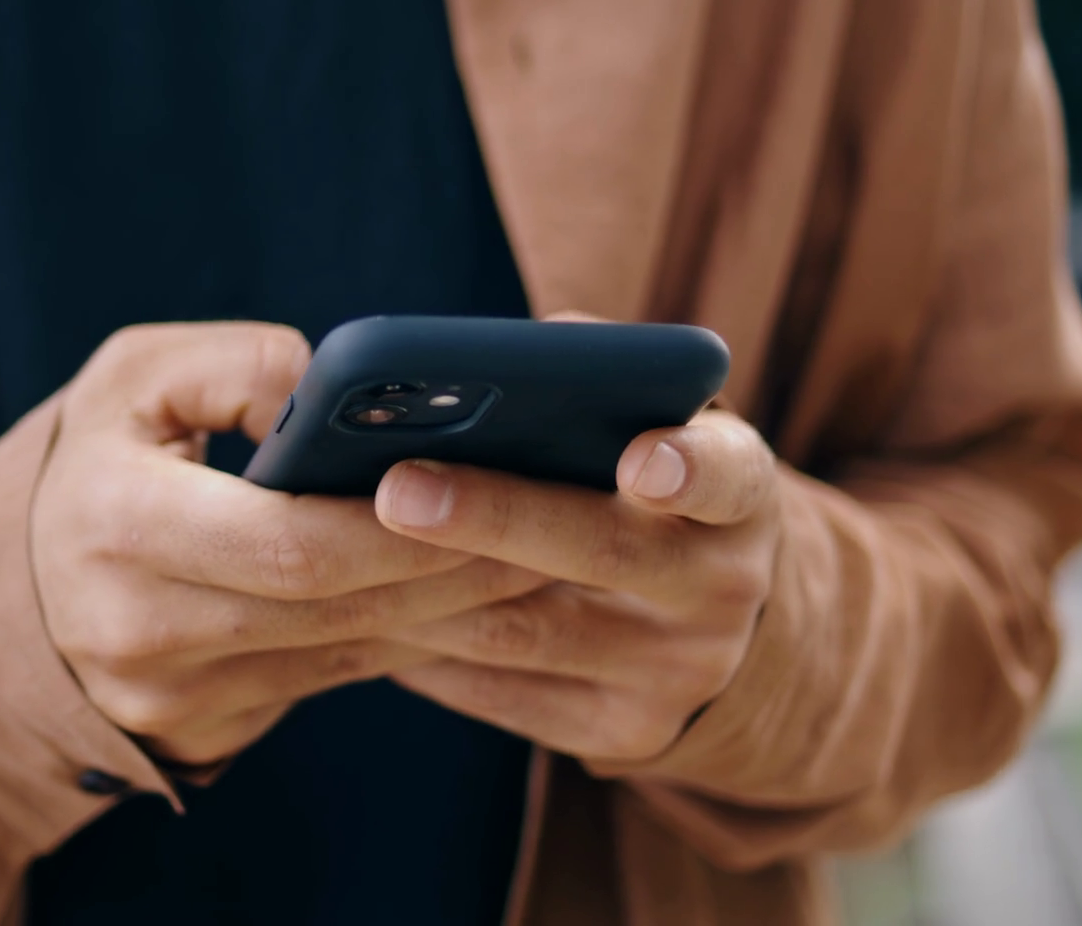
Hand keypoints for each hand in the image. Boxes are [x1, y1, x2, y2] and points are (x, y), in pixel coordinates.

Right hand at [31, 323, 546, 765]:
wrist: (10, 589)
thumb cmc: (90, 456)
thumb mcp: (132, 374)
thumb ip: (236, 366)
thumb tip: (336, 395)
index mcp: (116, 528)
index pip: (290, 543)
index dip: (399, 523)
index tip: (490, 480)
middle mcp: (140, 630)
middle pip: (341, 607)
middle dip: (458, 565)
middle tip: (556, 518)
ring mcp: (175, 697)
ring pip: (351, 654)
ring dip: (455, 607)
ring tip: (544, 552)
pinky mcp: (207, 731)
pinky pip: (334, 681)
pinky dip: (410, 638)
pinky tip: (475, 597)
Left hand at [373, 408, 779, 763]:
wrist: (729, 634)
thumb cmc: (657, 490)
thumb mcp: (664, 428)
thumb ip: (606, 380)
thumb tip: (523, 348)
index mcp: (742, 493)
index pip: (730, 474)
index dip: (689, 468)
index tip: (640, 459)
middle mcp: (723, 586)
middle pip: (600, 550)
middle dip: (494, 516)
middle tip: (397, 488)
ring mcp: (677, 672)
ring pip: (528, 631)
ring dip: (424, 588)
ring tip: (340, 543)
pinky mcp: (624, 732)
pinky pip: (500, 691)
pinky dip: (426, 650)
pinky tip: (361, 609)